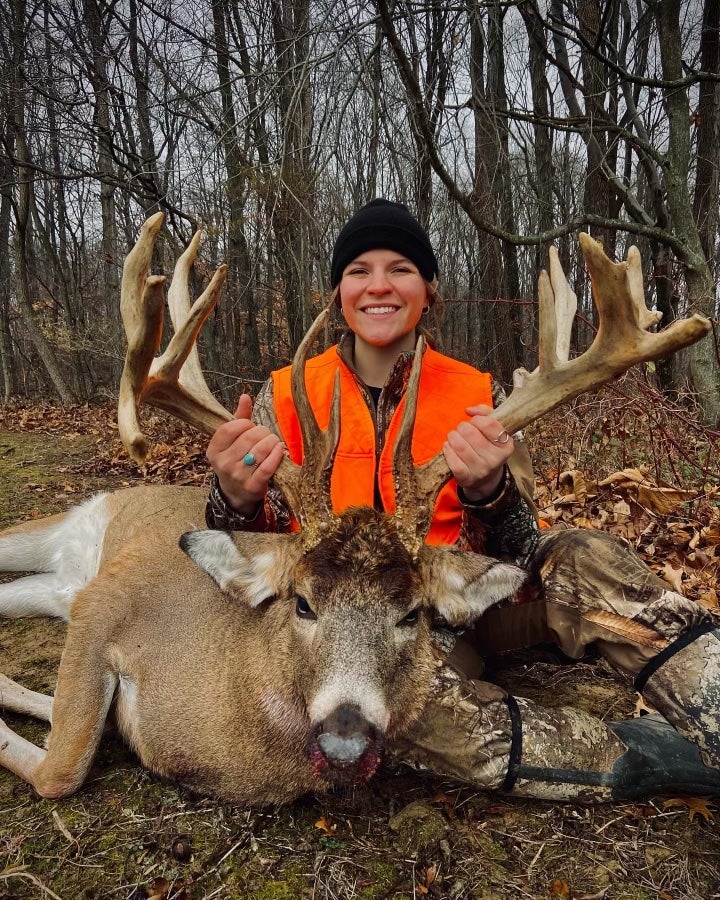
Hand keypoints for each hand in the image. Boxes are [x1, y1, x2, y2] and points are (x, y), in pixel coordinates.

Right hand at [206, 394, 285, 513]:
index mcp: (214, 450)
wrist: (236, 493)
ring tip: (274, 443)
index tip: (251, 427)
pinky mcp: (252, 486)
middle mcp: (222, 463)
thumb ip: (238, 418)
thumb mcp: (231, 441)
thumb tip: (245, 396)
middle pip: (249, 437)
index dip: (246, 424)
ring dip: (272, 442)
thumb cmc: (236, 460)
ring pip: (261, 450)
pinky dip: (277, 455)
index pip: (231, 428)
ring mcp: (237, 476)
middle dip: (263, 432)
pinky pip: (268, 466)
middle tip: (266, 435)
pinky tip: (280, 450)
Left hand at [443, 404, 513, 501]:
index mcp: (506, 445)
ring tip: (454, 437)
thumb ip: (484, 413)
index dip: (477, 419)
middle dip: (462, 427)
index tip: (474, 422)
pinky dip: (447, 450)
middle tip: (462, 429)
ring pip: (460, 445)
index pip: (489, 424)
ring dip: (453, 437)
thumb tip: (469, 410)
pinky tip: (449, 446)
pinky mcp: (467, 478)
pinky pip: (453, 460)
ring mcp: (481, 470)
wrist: (485, 478)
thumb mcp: (493, 429)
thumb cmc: (488, 447)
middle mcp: (496, 459)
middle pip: (470, 433)